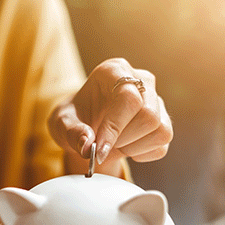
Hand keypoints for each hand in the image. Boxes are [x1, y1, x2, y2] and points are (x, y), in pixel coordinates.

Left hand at [48, 58, 172, 174]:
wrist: (85, 127)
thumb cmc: (74, 119)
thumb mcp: (61, 124)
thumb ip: (71, 133)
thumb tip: (87, 146)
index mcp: (113, 71)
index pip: (128, 97)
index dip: (115, 126)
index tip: (99, 149)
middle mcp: (141, 80)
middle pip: (149, 115)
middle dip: (123, 139)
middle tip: (102, 145)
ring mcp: (156, 100)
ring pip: (160, 130)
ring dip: (132, 147)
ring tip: (112, 144)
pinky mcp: (163, 120)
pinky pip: (162, 145)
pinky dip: (141, 154)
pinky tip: (125, 148)